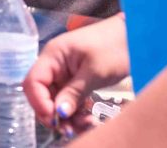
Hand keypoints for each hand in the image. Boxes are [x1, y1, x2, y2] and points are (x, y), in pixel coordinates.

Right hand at [23, 15, 130, 133]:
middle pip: (42, 95)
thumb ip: (74, 93)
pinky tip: (88, 120)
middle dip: (54, 114)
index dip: (40, 103)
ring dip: (67, 117)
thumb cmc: (115, 46)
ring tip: (86, 125)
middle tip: (70, 129)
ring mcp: (64, 73)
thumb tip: (58, 114)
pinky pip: (68, 100)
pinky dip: (75, 112)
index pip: (33, 82)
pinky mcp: (75, 80)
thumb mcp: (94, 72)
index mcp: (53, 55)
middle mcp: (55, 64)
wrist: (133, 37)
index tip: (55, 119)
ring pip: (56, 101)